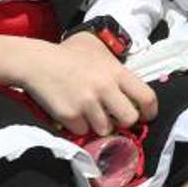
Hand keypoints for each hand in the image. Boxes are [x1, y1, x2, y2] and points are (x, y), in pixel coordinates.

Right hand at [0, 34, 157, 136]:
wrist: (37, 62)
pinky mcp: (70, 115)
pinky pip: (82, 131)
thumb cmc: (71, 56)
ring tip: (88, 110)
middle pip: (129, 119)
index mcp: (116, 72)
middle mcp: (105, 88)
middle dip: (123, 122)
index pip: (146, 97)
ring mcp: (87, 103)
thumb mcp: (100, 54)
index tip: (145, 116)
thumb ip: (118, 73)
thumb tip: (135, 94)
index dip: (149, 111)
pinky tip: (72, 111)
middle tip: (114, 117)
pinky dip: (79, 126)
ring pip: (105, 129)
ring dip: (98, 124)